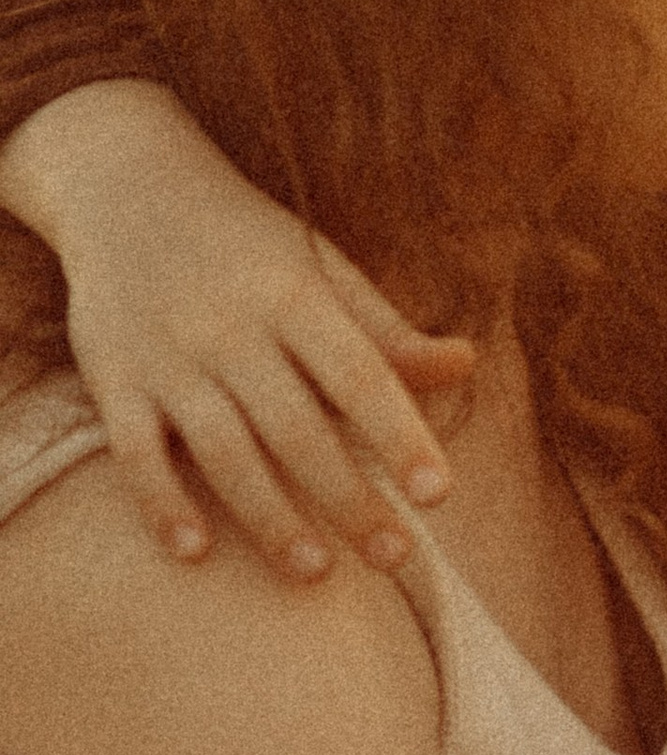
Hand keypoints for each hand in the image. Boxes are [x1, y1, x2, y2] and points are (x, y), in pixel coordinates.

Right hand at [0, 83, 472, 577]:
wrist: (123, 182)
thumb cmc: (247, 242)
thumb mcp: (319, 268)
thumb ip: (384, 328)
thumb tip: (465, 363)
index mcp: (294, 295)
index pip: (358, 373)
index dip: (401, 434)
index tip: (439, 495)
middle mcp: (231, 328)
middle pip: (296, 426)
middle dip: (347, 497)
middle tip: (394, 557)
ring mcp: (167, 355)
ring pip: (221, 448)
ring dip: (267, 514)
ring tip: (315, 572)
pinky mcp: (113, 378)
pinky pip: (134, 449)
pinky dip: (160, 502)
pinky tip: (195, 553)